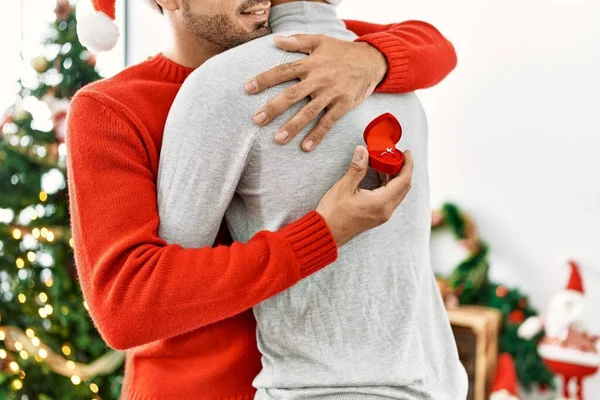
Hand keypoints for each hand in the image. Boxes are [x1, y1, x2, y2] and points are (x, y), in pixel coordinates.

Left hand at [245, 34, 387, 151]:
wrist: (372, 61)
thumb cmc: (343, 52)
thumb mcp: (321, 41)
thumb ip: (298, 41)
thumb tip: (276, 41)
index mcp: (311, 64)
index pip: (283, 71)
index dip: (265, 79)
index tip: (248, 88)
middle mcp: (319, 79)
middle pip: (292, 94)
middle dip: (274, 107)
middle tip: (257, 119)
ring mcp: (331, 94)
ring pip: (309, 112)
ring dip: (293, 126)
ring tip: (278, 139)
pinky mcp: (343, 105)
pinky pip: (328, 122)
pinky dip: (317, 135)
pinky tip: (305, 147)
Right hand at [316, 147, 412, 246]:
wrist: (326, 233)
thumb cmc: (333, 213)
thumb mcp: (344, 187)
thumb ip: (357, 168)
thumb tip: (363, 151)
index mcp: (381, 202)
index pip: (403, 181)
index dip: (408, 165)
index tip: (407, 152)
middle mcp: (385, 210)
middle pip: (403, 187)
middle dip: (402, 169)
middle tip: (395, 155)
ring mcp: (382, 215)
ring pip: (397, 193)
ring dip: (394, 177)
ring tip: (385, 162)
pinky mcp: (376, 216)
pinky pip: (389, 198)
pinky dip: (388, 185)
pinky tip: (378, 176)